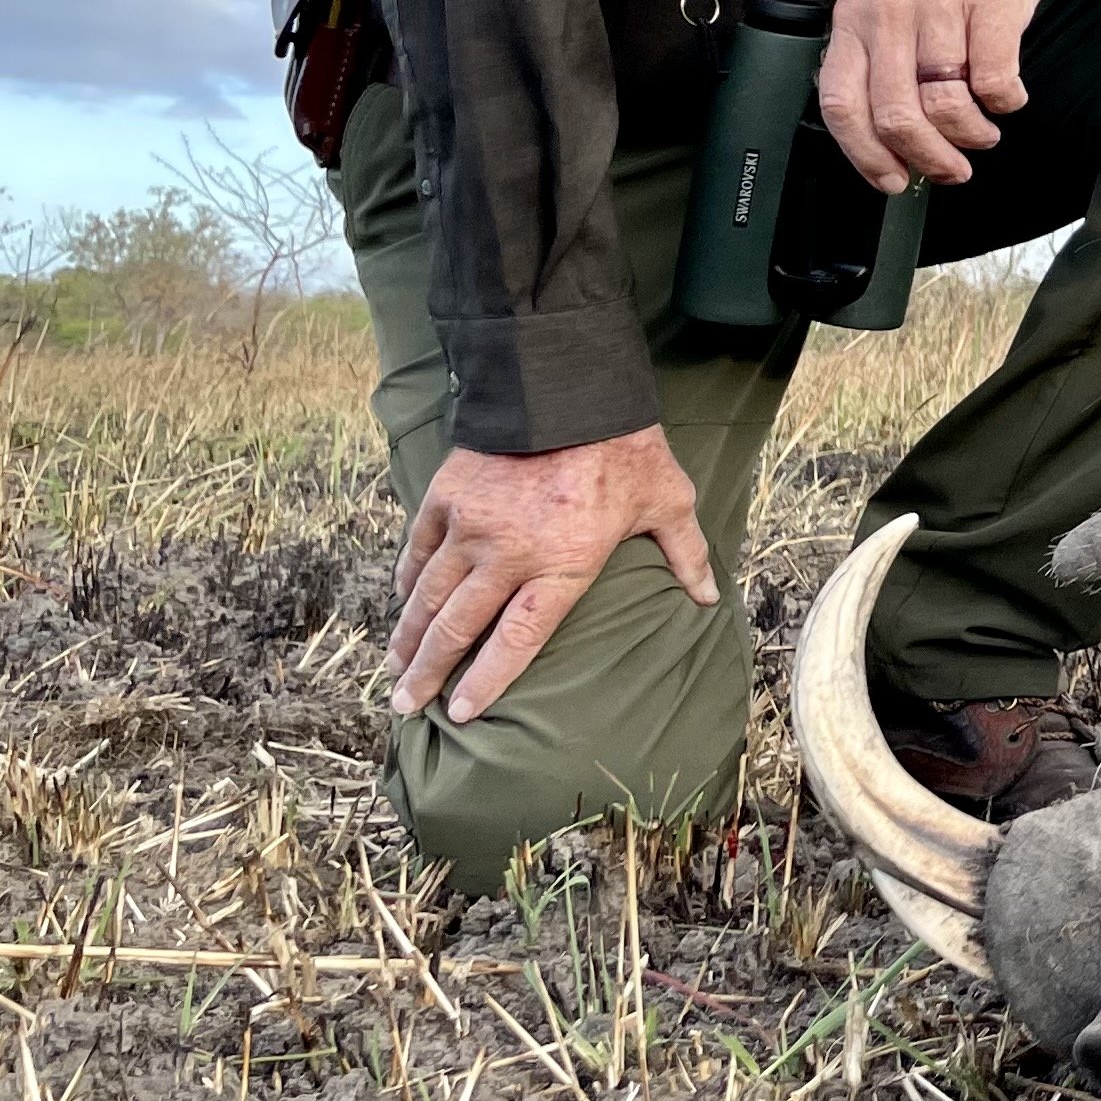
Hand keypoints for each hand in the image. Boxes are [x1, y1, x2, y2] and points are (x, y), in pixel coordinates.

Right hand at [393, 429, 713, 722]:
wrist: (572, 387)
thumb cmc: (627, 450)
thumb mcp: (668, 501)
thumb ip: (685, 554)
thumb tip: (707, 597)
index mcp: (561, 564)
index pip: (517, 639)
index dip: (488, 679)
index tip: (462, 712)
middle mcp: (508, 554)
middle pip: (458, 627)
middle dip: (428, 671)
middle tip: (407, 704)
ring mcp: (471, 525)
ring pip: (429, 594)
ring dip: (407, 634)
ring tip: (393, 668)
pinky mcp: (448, 495)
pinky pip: (418, 548)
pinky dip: (407, 579)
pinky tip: (400, 603)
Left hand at [822, 0, 1095, 190]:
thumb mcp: (894, 7)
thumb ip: (884, 68)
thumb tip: (892, 147)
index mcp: (856, 18)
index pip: (841, 103)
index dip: (865, 156)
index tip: (893, 180)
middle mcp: (890, 10)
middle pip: (895, 114)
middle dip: (929, 158)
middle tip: (953, 168)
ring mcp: (940, 2)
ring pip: (944, 103)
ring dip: (972, 134)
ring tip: (984, 131)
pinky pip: (993, 78)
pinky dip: (1005, 102)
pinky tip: (1008, 97)